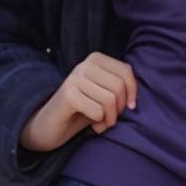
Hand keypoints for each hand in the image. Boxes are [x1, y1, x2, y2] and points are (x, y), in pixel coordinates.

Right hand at [20, 51, 138, 152]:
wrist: (51, 125)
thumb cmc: (84, 109)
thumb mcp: (105, 95)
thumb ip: (120, 88)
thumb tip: (135, 98)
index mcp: (96, 59)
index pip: (126, 72)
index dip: (133, 93)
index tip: (129, 107)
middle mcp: (85, 65)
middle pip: (119, 86)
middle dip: (120, 108)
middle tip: (112, 118)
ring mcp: (74, 78)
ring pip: (109, 99)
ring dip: (110, 119)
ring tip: (102, 123)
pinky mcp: (67, 95)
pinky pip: (97, 111)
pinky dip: (99, 123)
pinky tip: (93, 125)